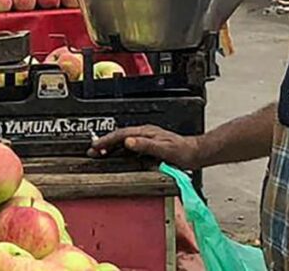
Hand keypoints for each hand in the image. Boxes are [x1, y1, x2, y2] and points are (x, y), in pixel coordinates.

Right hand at [88, 125, 203, 169]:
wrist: (195, 154)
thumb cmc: (183, 151)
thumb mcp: (163, 149)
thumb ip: (145, 145)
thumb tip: (128, 141)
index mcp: (145, 132)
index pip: (121, 134)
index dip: (107, 140)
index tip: (96, 147)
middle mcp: (145, 134)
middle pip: (119, 137)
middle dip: (105, 143)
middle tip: (92, 151)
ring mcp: (147, 139)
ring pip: (123, 141)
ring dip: (111, 147)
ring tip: (100, 154)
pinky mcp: (149, 146)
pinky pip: (130, 147)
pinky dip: (120, 151)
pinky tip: (118, 156)